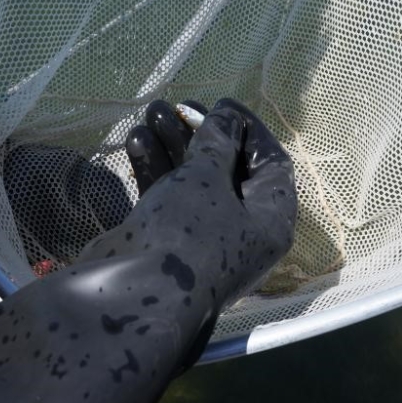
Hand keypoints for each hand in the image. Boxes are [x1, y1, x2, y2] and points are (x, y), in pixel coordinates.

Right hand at [80, 98, 297, 309]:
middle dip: (204, 134)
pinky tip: (136, 140)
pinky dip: (155, 170)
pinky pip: (167, 198)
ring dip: (173, 146)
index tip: (223, 104)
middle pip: (229, 170)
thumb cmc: (186, 232)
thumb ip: (218, 141)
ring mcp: (201, 240)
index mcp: (270, 220)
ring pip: (193, 182)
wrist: (129, 298)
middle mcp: (242, 232)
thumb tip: (228, 117)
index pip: (272, 164)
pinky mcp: (165, 243)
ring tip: (150, 112)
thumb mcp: (208, 177)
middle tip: (178, 107)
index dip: (249, 129)